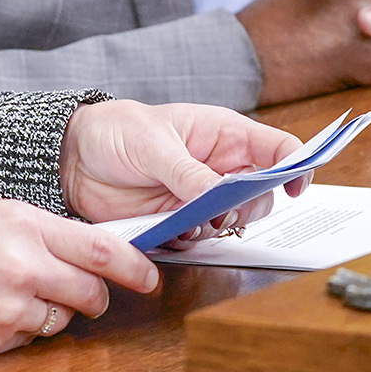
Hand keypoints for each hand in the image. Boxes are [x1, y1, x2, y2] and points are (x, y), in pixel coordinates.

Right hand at [0, 199, 152, 355]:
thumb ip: (46, 232)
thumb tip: (90, 253)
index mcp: (27, 226)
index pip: (101, 249)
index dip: (134, 266)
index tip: (149, 276)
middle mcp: (25, 267)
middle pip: (90, 293)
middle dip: (95, 296)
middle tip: (86, 292)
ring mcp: (10, 308)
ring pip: (62, 320)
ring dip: (54, 312)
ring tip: (19, 294)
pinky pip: (30, 339)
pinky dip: (23, 328)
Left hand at [58, 99, 304, 222]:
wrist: (74, 159)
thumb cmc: (116, 131)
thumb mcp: (152, 144)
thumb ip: (187, 172)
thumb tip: (218, 197)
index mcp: (222, 134)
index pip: (277, 148)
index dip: (296, 167)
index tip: (294, 188)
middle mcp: (219, 167)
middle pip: (262, 195)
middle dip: (249, 207)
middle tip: (221, 210)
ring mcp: (201, 196)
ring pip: (234, 221)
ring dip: (216, 226)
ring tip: (187, 218)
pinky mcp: (181, 220)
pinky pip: (202, 239)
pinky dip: (191, 240)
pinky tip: (170, 228)